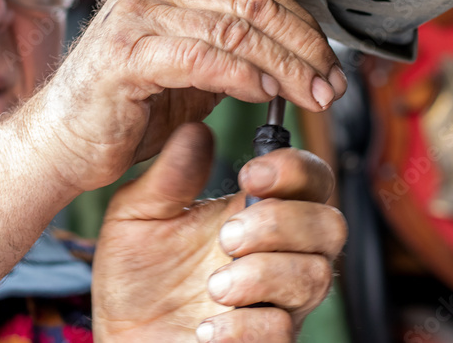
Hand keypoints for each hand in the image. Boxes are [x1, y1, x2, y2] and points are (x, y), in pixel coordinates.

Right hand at [33, 0, 345, 191]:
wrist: (61, 143)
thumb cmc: (124, 111)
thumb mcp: (191, 75)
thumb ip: (233, 56)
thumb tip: (295, 59)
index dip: (302, 27)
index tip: (330, 65)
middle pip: (251, 5)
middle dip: (302, 46)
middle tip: (330, 84)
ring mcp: (136, 16)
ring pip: (233, 29)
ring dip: (283, 65)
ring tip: (310, 94)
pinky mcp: (124, 53)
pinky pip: (200, 57)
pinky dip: (241, 75)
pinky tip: (265, 93)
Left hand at [92, 122, 346, 341]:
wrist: (122, 338)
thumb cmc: (137, 274)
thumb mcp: (139, 215)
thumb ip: (171, 176)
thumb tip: (196, 131)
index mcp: (255, 209)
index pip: (308, 178)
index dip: (294, 169)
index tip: (250, 174)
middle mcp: (279, 252)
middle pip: (330, 225)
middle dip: (283, 223)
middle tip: (228, 236)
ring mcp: (279, 300)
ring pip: (315, 276)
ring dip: (264, 275)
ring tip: (212, 286)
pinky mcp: (267, 341)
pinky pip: (283, 330)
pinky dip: (244, 326)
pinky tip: (207, 326)